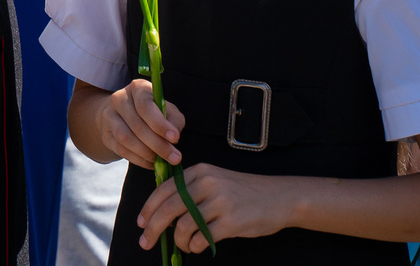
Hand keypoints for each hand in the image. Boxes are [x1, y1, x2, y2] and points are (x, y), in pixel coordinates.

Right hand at [95, 78, 184, 169]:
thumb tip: (173, 137)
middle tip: (174, 158)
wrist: (123, 115)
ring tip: (161, 161)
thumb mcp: (167, 109)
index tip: (175, 138)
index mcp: (137, 88)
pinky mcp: (105, 134)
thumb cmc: (152, 112)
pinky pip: (120, 149)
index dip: (160, 124)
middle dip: (158, 144)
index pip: (145, 105)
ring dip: (147, 153)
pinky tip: (151, 163)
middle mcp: (119, 98)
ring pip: (126, 138)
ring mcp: (109, 116)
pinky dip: (138, 160)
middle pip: (137, 124)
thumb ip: (173, 120)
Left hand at [138, 162, 297, 251]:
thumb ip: (191, 190)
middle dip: (153, 228)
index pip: (164, 190)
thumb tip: (162, 213)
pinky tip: (197, 247)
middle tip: (146, 241)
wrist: (279, 198)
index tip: (141, 222)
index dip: (148, 208)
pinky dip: (194, 246)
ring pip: (183, 226)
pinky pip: (202, 238)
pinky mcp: (231, 222)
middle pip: (169, 208)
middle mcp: (207, 184)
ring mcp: (219, 202)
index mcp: (199, 172)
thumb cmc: (244, 192)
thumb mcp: (215, 180)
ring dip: (178, 241)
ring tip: (183, 246)